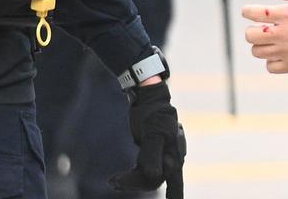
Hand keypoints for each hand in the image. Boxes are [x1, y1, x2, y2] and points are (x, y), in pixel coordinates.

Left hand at [109, 81, 185, 197]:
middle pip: (153, 180)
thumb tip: (153, 175)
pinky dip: (130, 176)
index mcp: (174, 156)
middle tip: (113, 181)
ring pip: (146, 177)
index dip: (175, 196)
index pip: (175, 182)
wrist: (147, 99)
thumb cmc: (152, 114)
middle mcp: (170, 158)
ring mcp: (160, 156)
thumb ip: (153, 155)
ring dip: (129, 181)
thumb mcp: (152, 133)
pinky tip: (117, 178)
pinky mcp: (150, 153)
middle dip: (134, 183)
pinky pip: (141, 171)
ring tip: (112, 181)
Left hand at [242, 0, 287, 72]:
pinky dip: (271, 61)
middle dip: (252, 29)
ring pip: (257, 52)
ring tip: (271, 40)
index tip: (249, 11)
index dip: (247, 11)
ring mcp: (287, 51)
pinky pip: (270, 67)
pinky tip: (279, 53)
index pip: (253, 13)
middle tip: (261, 27)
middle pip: (250, 35)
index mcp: (286, 14)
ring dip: (260, 45)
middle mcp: (283, 34)